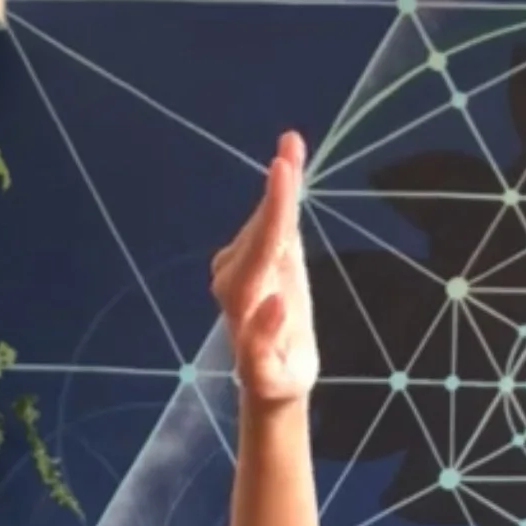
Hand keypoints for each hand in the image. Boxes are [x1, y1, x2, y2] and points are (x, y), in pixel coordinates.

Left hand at [210, 131, 318, 404]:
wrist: (272, 380)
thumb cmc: (276, 381)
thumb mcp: (270, 376)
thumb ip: (262, 344)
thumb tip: (273, 300)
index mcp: (240, 297)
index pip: (261, 247)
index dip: (275, 210)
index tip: (282, 175)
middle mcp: (233, 275)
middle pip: (263, 227)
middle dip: (279, 190)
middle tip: (290, 145)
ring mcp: (243, 264)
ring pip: (267, 220)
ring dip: (281, 183)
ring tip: (292, 144)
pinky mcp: (258, 258)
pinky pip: (274, 221)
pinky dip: (283, 192)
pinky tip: (290, 161)